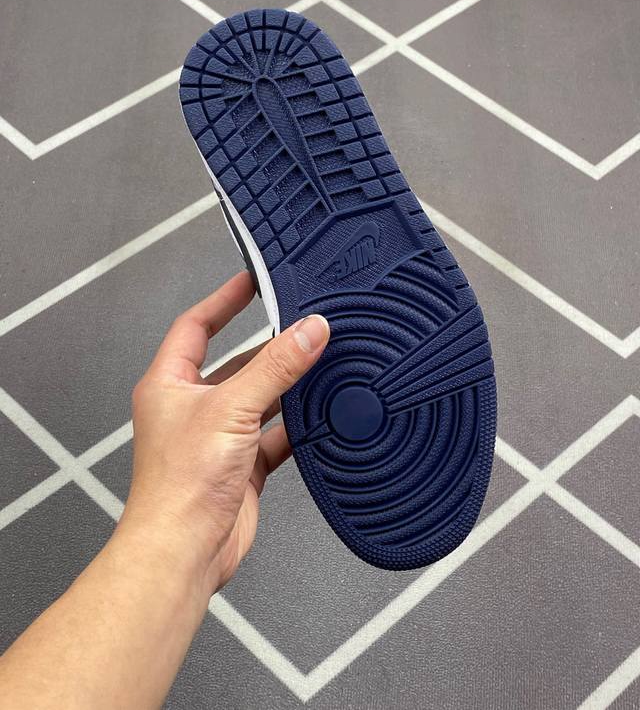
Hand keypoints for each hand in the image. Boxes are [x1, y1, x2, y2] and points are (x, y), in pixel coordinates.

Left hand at [120, 271, 329, 594]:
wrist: (184, 551)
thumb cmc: (179, 486)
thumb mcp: (232, 409)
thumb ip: (275, 368)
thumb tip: (307, 331)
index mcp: (169, 385)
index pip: (196, 326)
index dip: (223, 301)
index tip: (252, 281)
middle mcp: (191, 408)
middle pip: (235, 364)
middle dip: (268, 349)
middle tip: (303, 326)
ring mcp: (217, 438)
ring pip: (258, 400)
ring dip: (286, 388)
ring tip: (319, 365)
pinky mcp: (240, 466)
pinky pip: (274, 436)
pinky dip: (296, 427)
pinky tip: (319, 418)